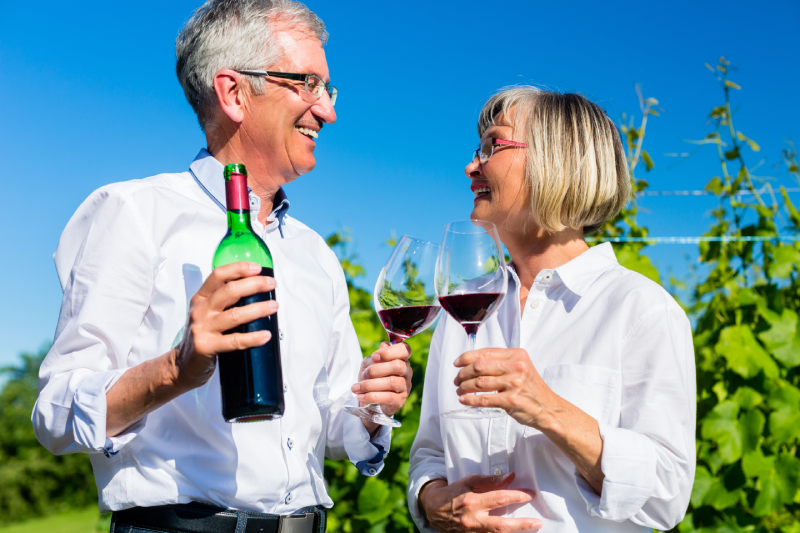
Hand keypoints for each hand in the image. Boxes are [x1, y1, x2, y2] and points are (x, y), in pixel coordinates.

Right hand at [173, 261, 277, 391]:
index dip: (238, 269)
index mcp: (201, 298)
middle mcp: (201, 310)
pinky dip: (252, 337)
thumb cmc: (202, 335)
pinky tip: (265, 335)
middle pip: (229, 291)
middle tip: (271, 284)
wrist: (182, 364)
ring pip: (234, 315)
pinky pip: (234, 341)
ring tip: (273, 306)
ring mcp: (202, 328)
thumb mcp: (207, 313)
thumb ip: (224, 301)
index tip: (257, 268)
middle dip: (254, 284)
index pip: (218, 275)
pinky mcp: (206, 346)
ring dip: (258, 309)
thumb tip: (255, 290)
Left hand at [351, 342, 411, 417]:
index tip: (374, 357)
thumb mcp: (370, 365)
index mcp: (401, 359)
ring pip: (392, 382)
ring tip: (356, 388)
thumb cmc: (373, 378)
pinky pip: (388, 398)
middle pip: (398, 365)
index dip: (389, 352)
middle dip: (376, 369)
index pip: (404, 349)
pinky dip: (371, 396)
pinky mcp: (400, 401)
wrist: (371, 399)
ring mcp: (405, 387)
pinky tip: (361, 396)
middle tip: (363, 375)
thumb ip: (376, 357)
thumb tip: (383, 346)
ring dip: (370, 385)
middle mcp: (406, 372)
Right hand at [419, 473, 540, 532]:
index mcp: (472, 501)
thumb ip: (490, 480)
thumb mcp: (470, 481)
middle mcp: (473, 520)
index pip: (499, 499)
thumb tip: (511, 476)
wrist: (435, 509)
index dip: (516, 496)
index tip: (530, 494)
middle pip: (501, 525)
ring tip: (531, 530)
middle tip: (537, 523)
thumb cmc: (455, 492)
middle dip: (521, 525)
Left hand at [454, 348, 555, 429]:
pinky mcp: (512, 401)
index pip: (485, 352)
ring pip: (479, 383)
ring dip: (464, 387)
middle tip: (457, 380)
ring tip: (460, 390)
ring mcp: (515, 384)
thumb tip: (471, 362)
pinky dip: (470, 400)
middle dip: (463, 373)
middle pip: (479, 366)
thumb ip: (501, 362)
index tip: (457, 363)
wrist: (548, 409)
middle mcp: (517, 367)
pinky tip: (464, 400)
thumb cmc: (531, 389)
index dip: (466, 357)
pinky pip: (484, 399)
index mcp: (517, 355)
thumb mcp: (520, 368)